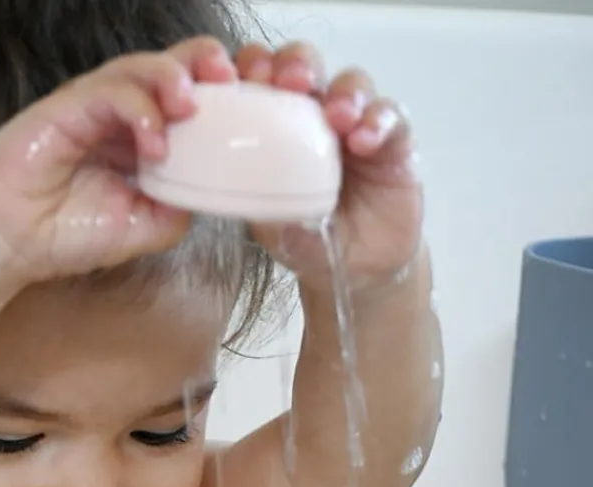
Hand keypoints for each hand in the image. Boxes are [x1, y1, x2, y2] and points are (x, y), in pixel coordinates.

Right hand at [0, 37, 239, 281]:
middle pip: (176, 68)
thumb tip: (217, 195)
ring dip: (176, 79)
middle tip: (234, 82)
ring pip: (146, 67)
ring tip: (192, 107)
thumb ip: (179, 210)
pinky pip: (112, 90)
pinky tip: (153, 142)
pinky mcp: (70, 105)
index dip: (225, 96)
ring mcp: (96, 106)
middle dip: (209, 67)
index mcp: (142, 139)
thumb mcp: (143, 229)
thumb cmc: (66, 234)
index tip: (255, 107)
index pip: (192, 101)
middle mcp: (123, 115)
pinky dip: (140, 108)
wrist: (11, 241)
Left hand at [236, 42, 422, 294]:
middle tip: (292, 81)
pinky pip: (390, 118)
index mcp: (273, 129)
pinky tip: (365, 141)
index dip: (253, 69)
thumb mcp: (274, 231)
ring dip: (343, 94)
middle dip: (296, 64)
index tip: (244, 79)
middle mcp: (313, 117)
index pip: (261, 80)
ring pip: (350, 84)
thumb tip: (247, 197)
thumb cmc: (306, 241)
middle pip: (305, 67)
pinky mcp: (392, 141)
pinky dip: (378, 123)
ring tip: (338, 117)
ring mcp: (354, 125)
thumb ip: (261, 209)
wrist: (354, 270)